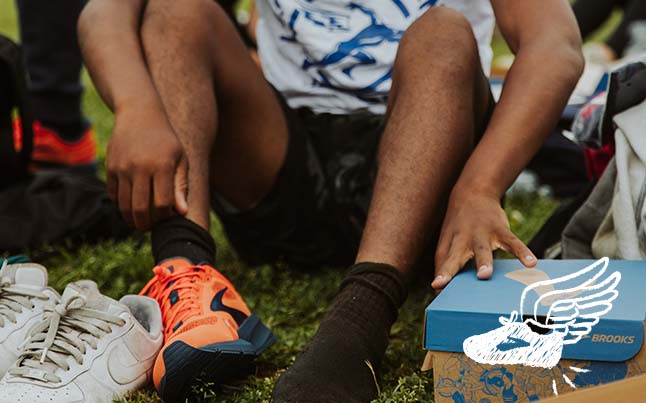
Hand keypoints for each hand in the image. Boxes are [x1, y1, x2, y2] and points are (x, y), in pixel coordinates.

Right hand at [106, 107, 187, 229]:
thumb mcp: (179, 159)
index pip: (163, 204)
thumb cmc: (165, 140)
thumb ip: (180, 186)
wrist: (139, 115)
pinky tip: (130, 204)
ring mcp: (122, 168)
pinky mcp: (110, 167)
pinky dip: (121, 205)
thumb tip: (182, 212)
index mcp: (162, 166)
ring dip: (132, 219)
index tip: (168, 216)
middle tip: (150, 227)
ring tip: (140, 220)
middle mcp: (140, 167)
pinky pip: (113, 195)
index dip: (165, 217)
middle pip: (140, 209)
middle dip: (146, 225)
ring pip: (124, 205)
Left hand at [432, 190, 536, 291]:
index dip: (440, 274)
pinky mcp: (500, 229)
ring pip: (482, 249)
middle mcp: (462, 240)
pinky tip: (531, 264)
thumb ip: (445, 265)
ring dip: (483, 262)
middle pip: (455, 256)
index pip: (442, 262)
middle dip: (451, 269)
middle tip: (443, 284)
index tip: (435, 288)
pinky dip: (522, 252)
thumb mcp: (448, 242)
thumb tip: (438, 291)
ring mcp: (481, 234)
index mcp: (449, 245)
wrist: (473, 193)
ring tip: (485, 275)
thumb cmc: (459, 227)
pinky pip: (512, 242)